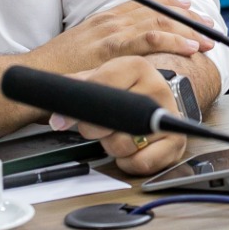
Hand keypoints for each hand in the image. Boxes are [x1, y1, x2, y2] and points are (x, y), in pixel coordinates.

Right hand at [26, 0, 211, 74]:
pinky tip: (189, 47)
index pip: (148, 4)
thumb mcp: (86, 50)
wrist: (31, 74)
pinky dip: (173, 41)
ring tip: (207, 40)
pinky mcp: (110, 47)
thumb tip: (127, 55)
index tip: (193, 12)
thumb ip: (107, 47)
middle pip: (160, 11)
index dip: (174, 6)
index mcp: (107, 17)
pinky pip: (149, 39)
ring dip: (188, 30)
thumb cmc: (57, 68)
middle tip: (210, 28)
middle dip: (189, 19)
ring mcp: (111, 31)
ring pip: (160, 22)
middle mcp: (112, 19)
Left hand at [49, 57, 189, 175]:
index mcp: (136, 66)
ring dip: (112, 147)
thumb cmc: (126, 91)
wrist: (159, 103)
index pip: (98, 88)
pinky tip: (130, 150)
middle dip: (93, 130)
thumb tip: (52, 93)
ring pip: (123, 143)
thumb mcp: (100, 79)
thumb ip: (76, 84)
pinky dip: (128, 163)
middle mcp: (156, 88)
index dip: (75, 108)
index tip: (62, 119)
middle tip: (96, 127)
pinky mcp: (176, 141)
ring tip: (117, 135)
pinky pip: (141, 162)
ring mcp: (168, 115)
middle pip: (108, 120)